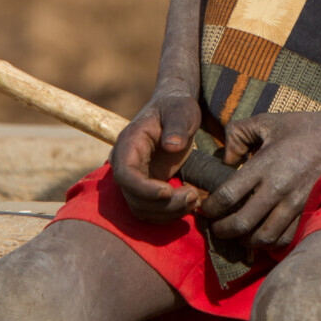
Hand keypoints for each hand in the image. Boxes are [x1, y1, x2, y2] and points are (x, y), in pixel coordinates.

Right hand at [111, 91, 201, 221]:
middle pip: (133, 197)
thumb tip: (171, 146)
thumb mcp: (181, 111)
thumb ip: (176, 126)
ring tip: (195, 200)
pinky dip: (169, 213)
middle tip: (193, 197)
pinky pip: (151, 210)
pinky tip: (190, 203)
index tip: (167, 192)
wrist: (174, 111)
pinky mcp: (146, 187)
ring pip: (141, 208)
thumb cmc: (176, 108)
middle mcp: (126, 164)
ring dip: (168, 212)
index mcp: (129, 144)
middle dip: (163, 204)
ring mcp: (135, 178)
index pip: (125, 174)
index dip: (143, 189)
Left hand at [198, 108, 320, 249]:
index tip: (204, 209)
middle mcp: (278, 188)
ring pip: (262, 237)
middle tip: (215, 228)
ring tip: (237, 235)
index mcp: (265, 165)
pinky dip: (268, 243)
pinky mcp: (308, 212)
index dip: (210, 208)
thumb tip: (225, 159)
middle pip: (241, 224)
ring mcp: (295, 203)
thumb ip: (237, 134)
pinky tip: (261, 235)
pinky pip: (284, 239)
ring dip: (244, 241)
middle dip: (222, 231)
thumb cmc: (301, 128)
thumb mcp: (266, 121)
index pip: (228, 196)